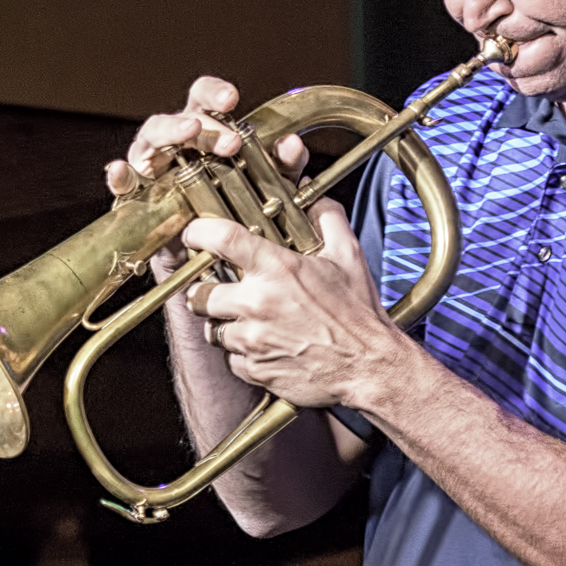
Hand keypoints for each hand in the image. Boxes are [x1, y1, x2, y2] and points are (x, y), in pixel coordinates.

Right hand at [104, 77, 309, 276]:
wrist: (213, 267)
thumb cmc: (235, 215)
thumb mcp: (267, 189)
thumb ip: (282, 167)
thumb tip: (291, 144)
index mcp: (203, 134)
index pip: (202, 100)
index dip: (213, 93)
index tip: (232, 98)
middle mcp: (174, 145)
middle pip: (178, 118)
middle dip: (205, 125)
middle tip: (231, 143)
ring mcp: (152, 169)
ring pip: (150, 139)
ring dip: (171, 132)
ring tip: (190, 131)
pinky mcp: (136, 200)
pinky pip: (123, 186)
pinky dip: (120, 176)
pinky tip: (121, 170)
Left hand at [181, 204, 400, 411]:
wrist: (370, 367)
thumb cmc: (359, 314)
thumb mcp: (348, 256)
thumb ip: (328, 218)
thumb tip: (313, 196)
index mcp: (277, 269)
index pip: (219, 238)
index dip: (198, 232)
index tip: (194, 235)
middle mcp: (257, 303)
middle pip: (199, 292)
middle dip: (206, 290)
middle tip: (223, 289)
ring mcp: (253, 340)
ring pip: (211, 329)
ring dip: (223, 323)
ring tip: (246, 320)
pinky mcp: (254, 369)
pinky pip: (230, 358)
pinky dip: (241, 354)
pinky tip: (262, 345)